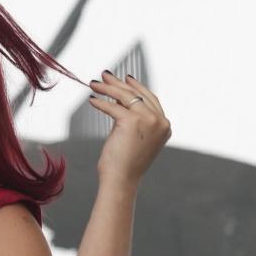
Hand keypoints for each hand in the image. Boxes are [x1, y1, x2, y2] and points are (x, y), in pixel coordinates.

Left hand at [88, 70, 170, 186]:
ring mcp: (149, 120)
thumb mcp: (134, 137)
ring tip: (93, 84)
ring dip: (107, 88)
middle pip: (137, 94)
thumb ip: (134, 119)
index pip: (150, 99)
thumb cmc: (124, 163)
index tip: (124, 79)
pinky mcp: (132, 121)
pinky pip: (113, 107)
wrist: (121, 180)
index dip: (136, 87)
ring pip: (125, 97)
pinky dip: (100, 102)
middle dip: (119, 83)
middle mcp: (161, 121)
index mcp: (165, 125)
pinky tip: (91, 100)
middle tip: (104, 75)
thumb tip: (119, 100)